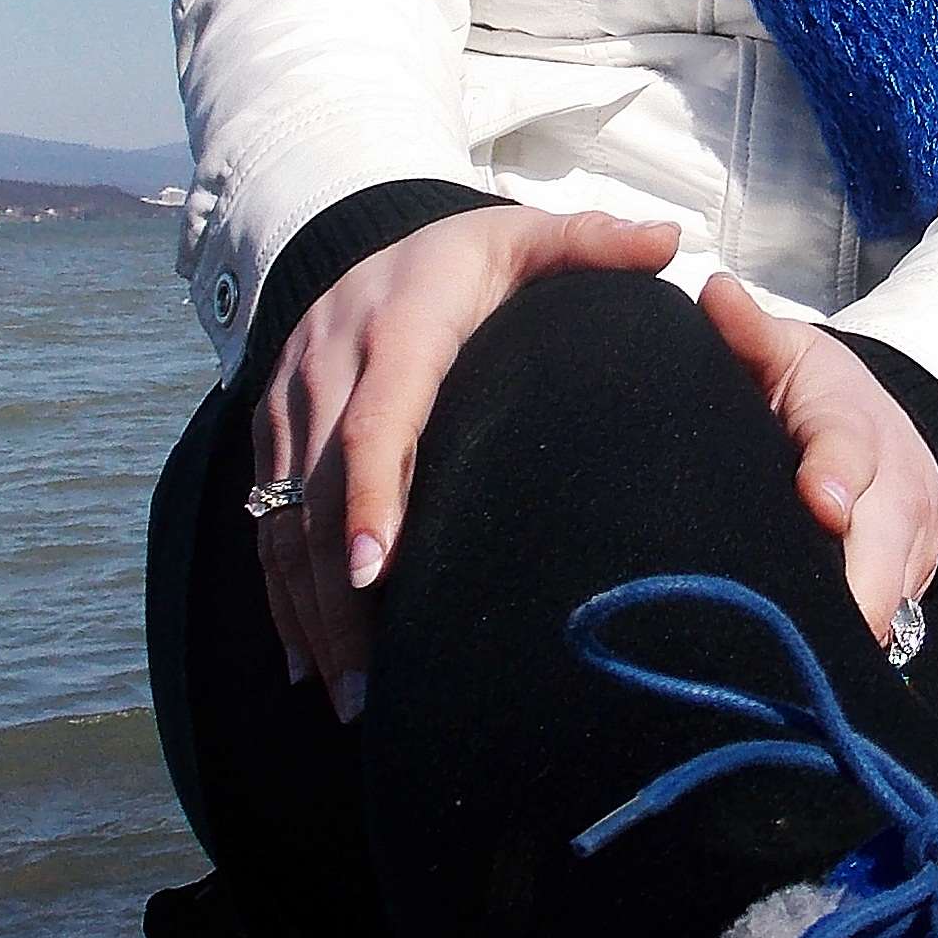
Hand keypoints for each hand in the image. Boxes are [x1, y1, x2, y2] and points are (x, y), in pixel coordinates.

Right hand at [249, 204, 678, 719]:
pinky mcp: (269, 431)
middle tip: (370, 690)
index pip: (376, 419)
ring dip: (308, 615)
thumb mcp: (526, 236)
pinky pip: (263, 523)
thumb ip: (593, 243)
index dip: (371, 493)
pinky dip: (280, 597)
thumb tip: (674, 239)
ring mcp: (289, 401)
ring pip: (283, 521)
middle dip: (336, 597)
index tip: (378, 572)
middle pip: (318, 493)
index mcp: (397, 325)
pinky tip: (304, 664)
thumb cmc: (468, 257)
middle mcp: (328, 365)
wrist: (364, 237)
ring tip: (346, 701)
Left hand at [697, 271, 937, 652]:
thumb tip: (713, 294)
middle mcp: (899, 491)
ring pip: (889, 603)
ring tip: (787, 672)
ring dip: (844, 636)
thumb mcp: (787, 351)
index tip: (822, 505)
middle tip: (797, 643)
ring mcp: (914, 546)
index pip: (852, 451)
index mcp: (856, 424)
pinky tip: (804, 674)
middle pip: (883, 555)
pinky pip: (889, 628)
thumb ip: (748, 331)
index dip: (837, 477)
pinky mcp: (913, 587)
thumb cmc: (818, 394)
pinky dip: (850, 649)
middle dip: (850, 599)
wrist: (887, 427)